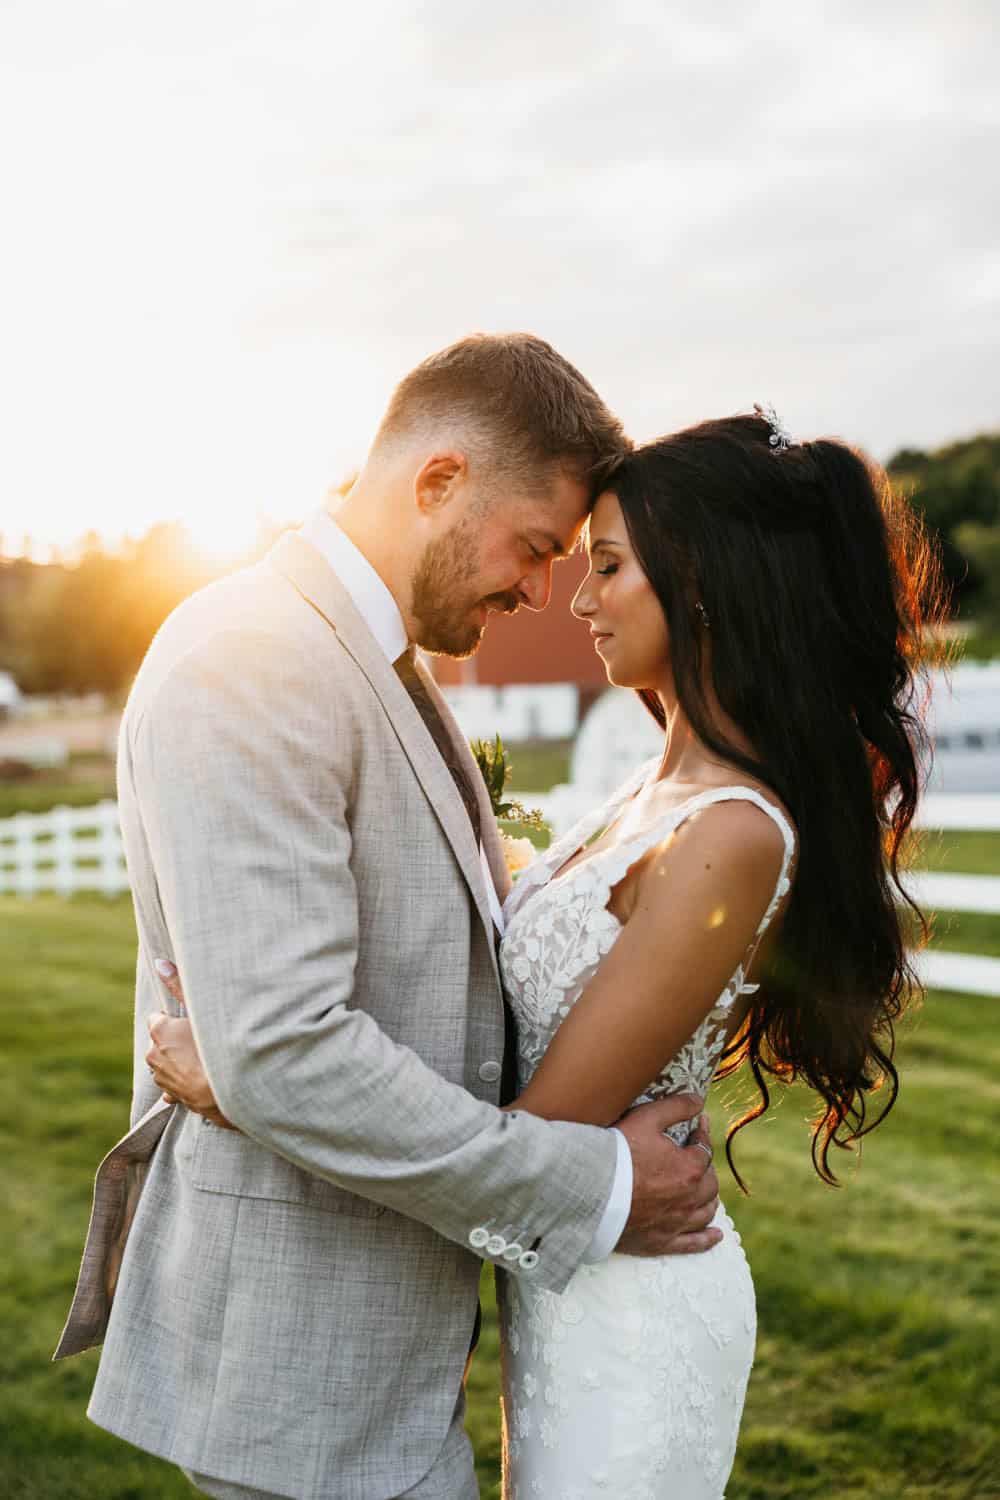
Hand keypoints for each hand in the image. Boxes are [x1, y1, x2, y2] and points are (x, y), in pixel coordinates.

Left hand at [145, 962, 236, 1129]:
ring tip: (205, 1058)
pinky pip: (173, 1085)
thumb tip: (159, 963)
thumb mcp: (202, 1010)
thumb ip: (179, 985)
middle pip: (162, 1040)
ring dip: (180, 1059)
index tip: (192, 1022)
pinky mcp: (172, 1096)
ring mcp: (161, 1078)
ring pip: (166, 1062)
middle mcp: (153, 1055)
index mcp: (159, 1031)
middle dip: (177, 1038)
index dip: (176, 1018)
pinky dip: (183, 1080)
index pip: (158, 1017)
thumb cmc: (216, 1047)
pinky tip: (199, 1078)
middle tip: (202, 1038)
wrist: (229, 1091)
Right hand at [615, 1094, 721, 1256]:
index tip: (699, 1126)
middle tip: (697, 1159)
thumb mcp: (646, 1118)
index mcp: (689, 1168)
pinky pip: (693, 1243)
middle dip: (706, 1168)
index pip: (704, 1149)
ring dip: (709, 1199)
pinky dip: (707, 1238)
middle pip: (710, 1183)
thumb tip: (698, 1101)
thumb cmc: (617, 1153)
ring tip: (705, 1192)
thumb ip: (675, 1108)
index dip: (702, 1135)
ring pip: (705, 1212)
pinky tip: (716, 1235)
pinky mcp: (662, 1241)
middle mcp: (690, 1198)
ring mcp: (677, 1222)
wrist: (590, 1191)